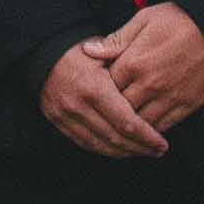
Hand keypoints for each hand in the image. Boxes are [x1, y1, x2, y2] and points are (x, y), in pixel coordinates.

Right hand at [35, 40, 168, 159]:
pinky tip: (119, 149)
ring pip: (100, 146)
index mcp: (94, 87)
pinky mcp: (58, 122)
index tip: (162, 143)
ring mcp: (66, 116)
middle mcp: (79, 106)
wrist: (41, 52)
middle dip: (140, 148)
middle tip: (158, 151)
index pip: (126, 122)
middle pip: (115, 138)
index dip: (147, 137)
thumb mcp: (104, 52)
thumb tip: (152, 86)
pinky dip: (104, 150)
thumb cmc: (78, 50)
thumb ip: (127, 68)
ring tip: (143, 152)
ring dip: (124, 153)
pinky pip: (85, 143)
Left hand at [88, 3, 203, 132]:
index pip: (105, 87)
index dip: (100, 91)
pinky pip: (165, 126)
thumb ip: (116, 40)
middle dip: (112, 112)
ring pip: (141, 123)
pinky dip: (153, 131)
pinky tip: (147, 130)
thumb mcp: (143, 20)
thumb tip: (88, 51)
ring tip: (125, 126)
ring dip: (132, 126)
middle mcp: (148, 84)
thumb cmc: (180, 18)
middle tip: (107, 114)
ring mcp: (169, 97)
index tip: (98, 91)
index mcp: (133, 62)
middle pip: (120, 109)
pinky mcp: (188, 105)